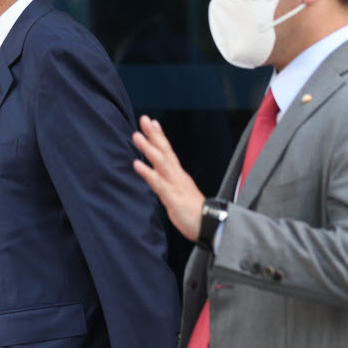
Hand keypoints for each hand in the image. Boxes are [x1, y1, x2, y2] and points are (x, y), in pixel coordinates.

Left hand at [132, 115, 205, 242]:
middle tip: (144, 119)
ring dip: (148, 148)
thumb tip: (159, 178)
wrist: (210, 228)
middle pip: (165, 151)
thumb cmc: (194, 214)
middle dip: (154, 135)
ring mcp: (176, 185)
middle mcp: (178, 176)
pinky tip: (136, 164)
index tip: (152, 122)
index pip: (168, 152)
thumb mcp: (179, 195)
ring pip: (161, 162)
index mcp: (179, 175)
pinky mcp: (173, 197)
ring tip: (136, 135)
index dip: (160, 137)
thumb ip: (169, 184)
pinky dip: (147, 172)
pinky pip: (158, 183)